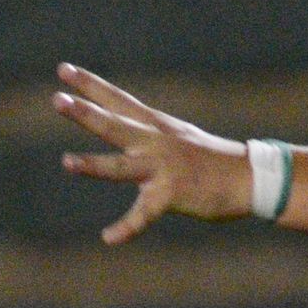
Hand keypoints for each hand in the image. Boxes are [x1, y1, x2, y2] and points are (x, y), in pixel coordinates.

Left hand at [50, 63, 256, 242]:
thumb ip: (149, 135)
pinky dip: (126, 227)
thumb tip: (128, 132)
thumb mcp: (178, 137)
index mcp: (156, 126)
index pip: (118, 100)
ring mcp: (164, 169)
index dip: (90, 85)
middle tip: (57, 99)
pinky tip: (108, 237)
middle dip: (85, 112)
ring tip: (66, 162)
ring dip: (93, 165)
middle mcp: (156, 142)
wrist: (250, 178)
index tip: (64, 70)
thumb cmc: (212, 160)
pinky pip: (144, 214)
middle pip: (114, 125)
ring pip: (122, 166)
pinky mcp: (172, 195)